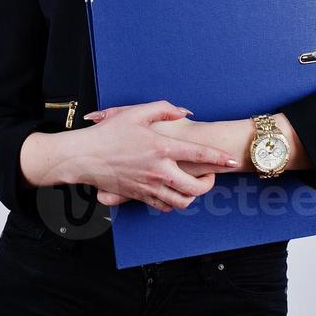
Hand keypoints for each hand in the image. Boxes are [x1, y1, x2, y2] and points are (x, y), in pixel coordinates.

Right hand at [69, 100, 239, 211]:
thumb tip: (184, 112)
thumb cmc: (109, 132)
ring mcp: (149, 186)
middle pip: (195, 188)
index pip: (199, 155)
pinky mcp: (139, 196)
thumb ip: (164, 109)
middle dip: (209, 184)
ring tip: (194, 185)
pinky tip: (174, 192)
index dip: (218, 158)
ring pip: (182, 202)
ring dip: (193, 196)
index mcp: (161, 148)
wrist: (84, 157)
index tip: (231, 160)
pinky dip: (174, 202)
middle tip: (210, 176)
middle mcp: (158, 171)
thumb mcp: (136, 113)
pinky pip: (164, 206)